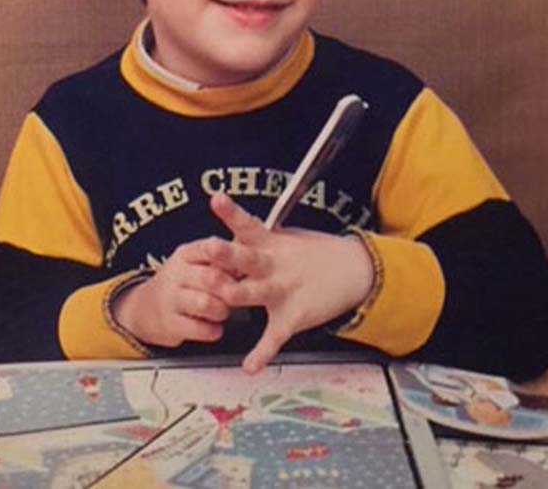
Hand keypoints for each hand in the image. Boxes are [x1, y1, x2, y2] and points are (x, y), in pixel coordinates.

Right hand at [111, 237, 239, 347]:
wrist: (144, 309)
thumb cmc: (181, 283)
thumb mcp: (192, 262)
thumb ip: (218, 256)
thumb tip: (249, 250)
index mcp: (186, 254)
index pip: (210, 248)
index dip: (231, 258)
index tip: (243, 267)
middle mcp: (176, 274)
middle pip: (211, 277)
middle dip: (230, 289)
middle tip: (237, 294)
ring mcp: (171, 299)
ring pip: (206, 303)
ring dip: (222, 310)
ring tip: (223, 311)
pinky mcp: (170, 324)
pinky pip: (200, 329)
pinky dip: (213, 330)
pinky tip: (213, 327)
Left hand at [208, 192, 374, 373]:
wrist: (354, 270)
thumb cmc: (315, 253)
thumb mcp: (286, 237)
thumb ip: (258, 238)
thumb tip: (232, 229)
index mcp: (270, 243)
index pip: (247, 224)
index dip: (230, 212)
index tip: (216, 199)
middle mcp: (274, 264)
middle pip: (247, 257)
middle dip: (227, 254)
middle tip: (210, 246)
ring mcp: (283, 290)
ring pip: (257, 292)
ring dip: (239, 294)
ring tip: (224, 297)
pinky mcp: (293, 315)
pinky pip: (275, 336)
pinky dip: (262, 353)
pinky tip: (250, 366)